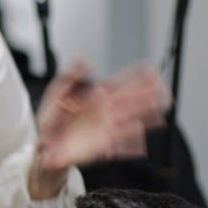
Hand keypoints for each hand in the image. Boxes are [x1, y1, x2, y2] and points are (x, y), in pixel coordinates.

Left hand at [33, 59, 166, 192]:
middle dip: (148, 95)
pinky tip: (141, 136)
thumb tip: (86, 60)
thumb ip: (70, 75)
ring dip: (145, 115)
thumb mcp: (56, 92)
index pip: (121, 85)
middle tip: (164, 89)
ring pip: (130, 120)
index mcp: (95, 98)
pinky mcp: (101, 146)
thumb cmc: (50, 120)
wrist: (43, 145)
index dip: (136, 77)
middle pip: (131, 101)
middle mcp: (104, 112)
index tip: (151, 70)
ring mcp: (104, 128)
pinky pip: (119, 143)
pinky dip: (130, 140)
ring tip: (161, 110)